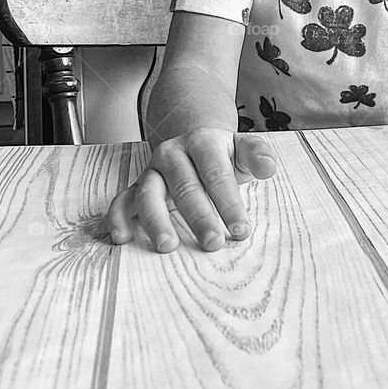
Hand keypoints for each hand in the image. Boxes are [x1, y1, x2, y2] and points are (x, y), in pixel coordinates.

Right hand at [100, 128, 278, 252]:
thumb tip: (269, 167)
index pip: (217, 175)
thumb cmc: (224, 154)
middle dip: (200, 217)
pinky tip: (122, 238)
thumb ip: (258, 155)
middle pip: (186, 187)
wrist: (194, 142)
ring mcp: (152, 171)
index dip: (229, 203)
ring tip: (168, 246)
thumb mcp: (244, 149)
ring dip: (157, 221)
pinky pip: (122, 200)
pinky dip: (118, 218)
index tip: (241, 230)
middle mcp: (173, 154)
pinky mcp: (137, 187)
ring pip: (149, 194)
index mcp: (203, 143)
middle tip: (213, 244)